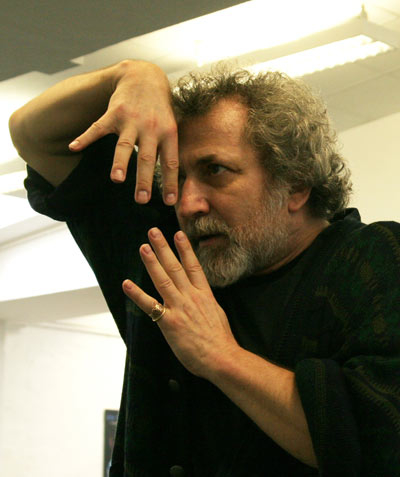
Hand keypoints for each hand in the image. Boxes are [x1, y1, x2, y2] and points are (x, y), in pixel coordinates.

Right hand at [69, 60, 177, 204]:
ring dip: (120, 163)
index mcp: (168, 133)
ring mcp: (131, 120)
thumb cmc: (160, 109)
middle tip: (141, 199)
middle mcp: (151, 128)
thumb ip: (169, 150)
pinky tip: (74, 147)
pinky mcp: (113, 113)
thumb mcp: (171, 127)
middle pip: (147, 158)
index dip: (170, 182)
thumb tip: (172, 182)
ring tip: (117, 179)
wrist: (144, 76)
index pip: (171, 163)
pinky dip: (85, 137)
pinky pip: (98, 128)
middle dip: (144, 180)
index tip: (169, 201)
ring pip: (125, 145)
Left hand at [122, 228, 238, 378]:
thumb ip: (206, 302)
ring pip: (163, 279)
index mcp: (204, 294)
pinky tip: (127, 283)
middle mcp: (191, 296)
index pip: (193, 266)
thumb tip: (201, 296)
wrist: (221, 357)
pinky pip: (150, 305)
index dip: (184, 249)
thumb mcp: (216, 313)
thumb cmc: (220, 339)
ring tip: (143, 247)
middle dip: (164, 248)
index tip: (178, 233)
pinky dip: (137, 294)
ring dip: (152, 262)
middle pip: (175, 267)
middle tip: (153, 231)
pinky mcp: (169, 322)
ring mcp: (179, 308)